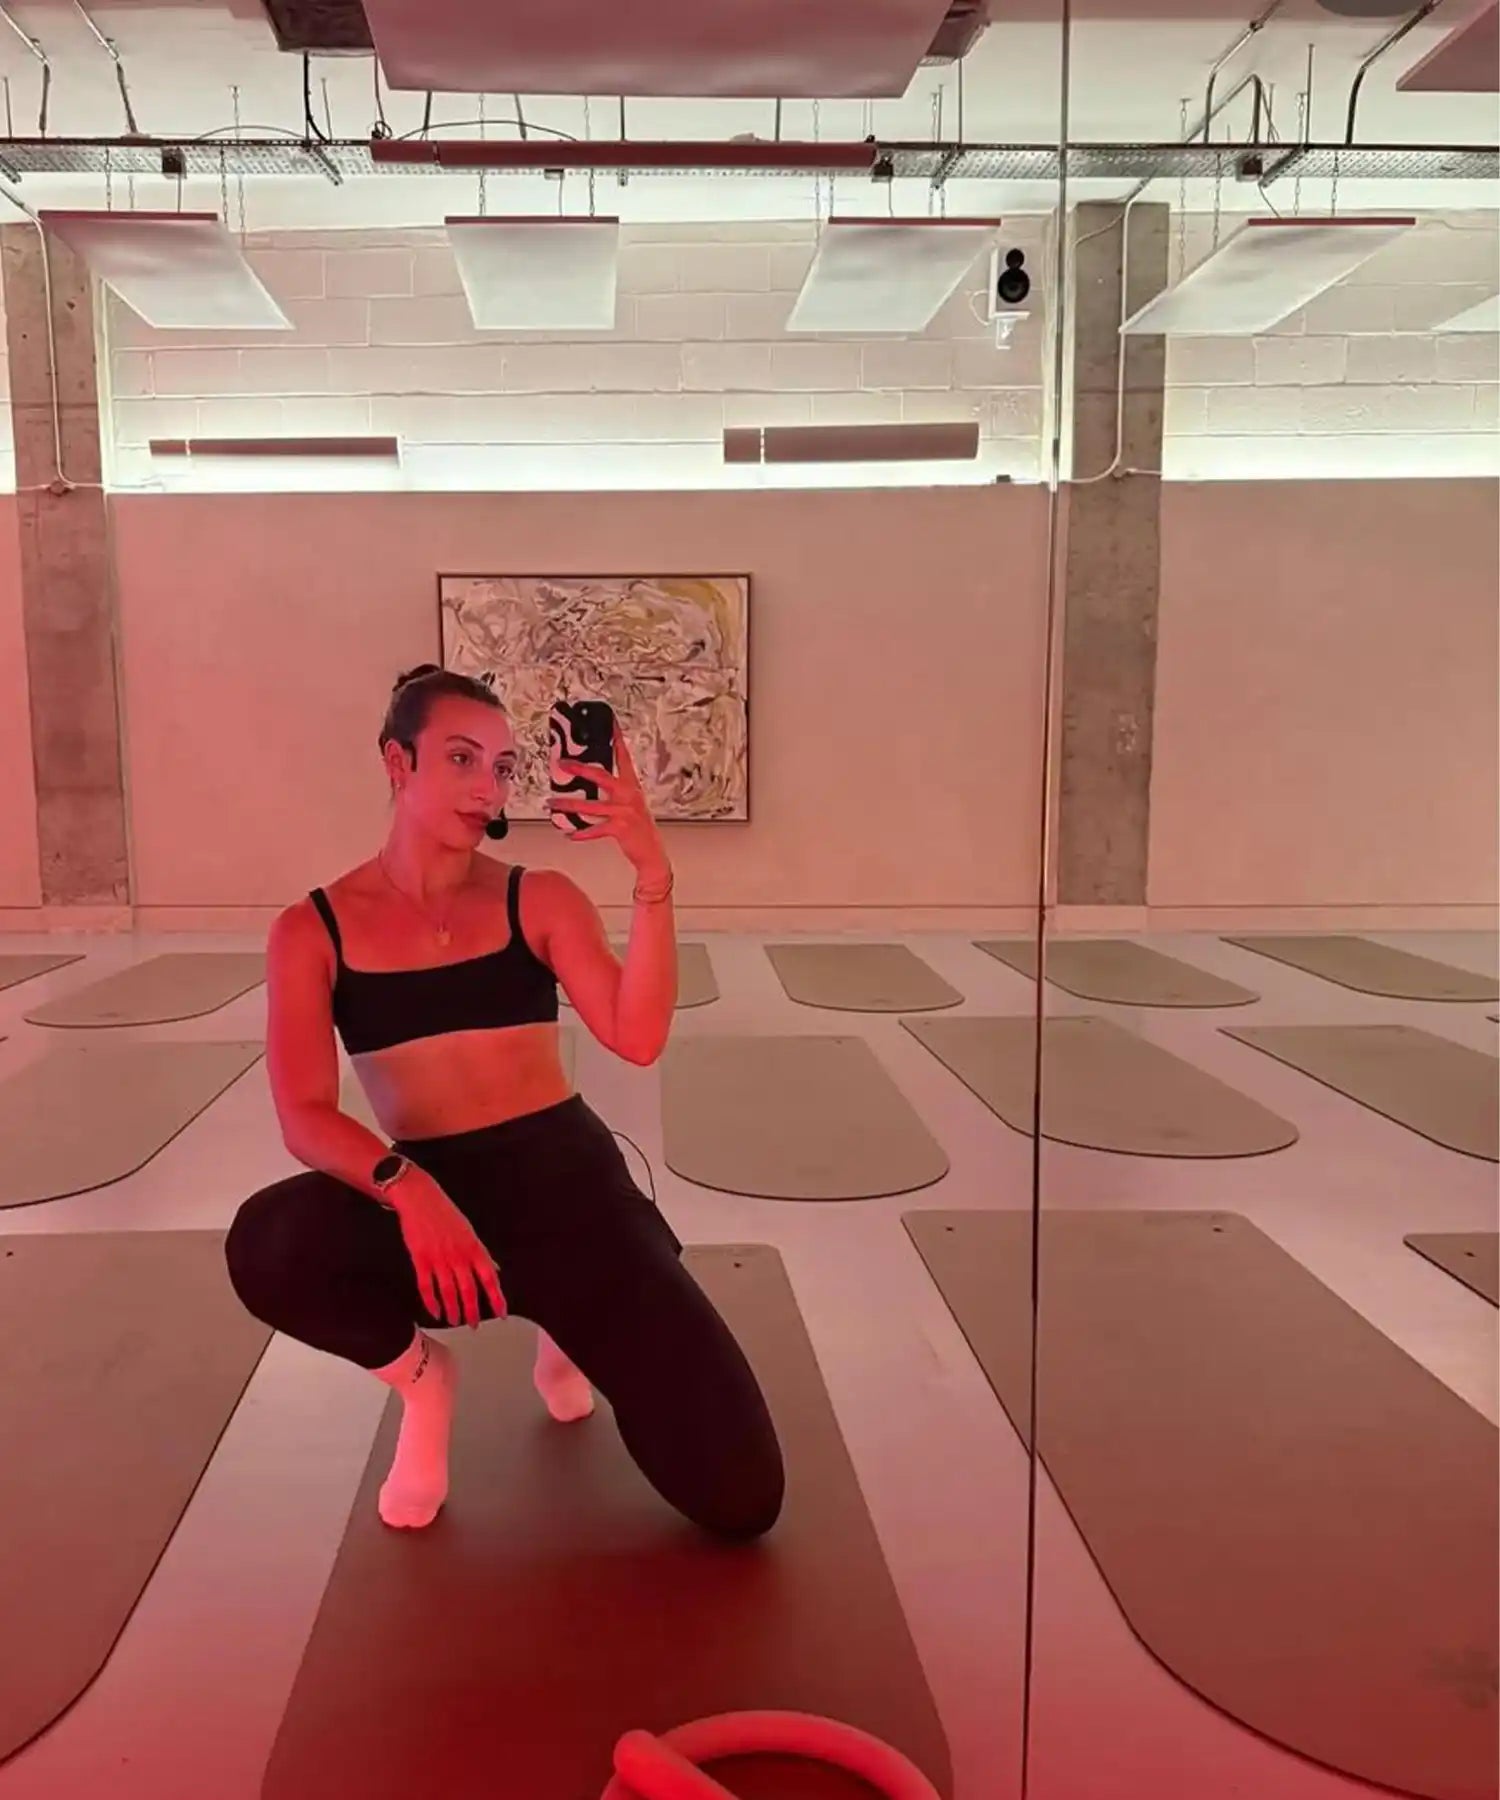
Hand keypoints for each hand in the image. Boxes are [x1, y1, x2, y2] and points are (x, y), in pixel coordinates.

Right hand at [390, 1167, 505, 1328]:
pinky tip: (435, 1312)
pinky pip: (426, 1287)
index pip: (490, 1278)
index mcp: (474, 1248)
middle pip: (469, 1290)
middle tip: (474, 1325)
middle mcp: (458, 1256)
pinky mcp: (420, 1259)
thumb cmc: (445, 1214)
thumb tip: (496, 1270)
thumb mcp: (470, 1232)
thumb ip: (482, 1254)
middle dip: (472, 1311)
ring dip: (453, 1310)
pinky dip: (431, 1302)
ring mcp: (439, 1259)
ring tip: (455, 1321)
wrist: (420, 1198)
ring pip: (448, 1292)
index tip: (502, 1313)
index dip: (497, 1298)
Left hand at [548, 719, 666, 873]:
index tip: (609, 722)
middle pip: (601, 776)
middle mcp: (629, 795)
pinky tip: (570, 834)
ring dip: (568, 805)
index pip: (623, 757)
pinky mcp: (620, 828)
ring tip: (552, 804)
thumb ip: (616, 790)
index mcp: (632, 785)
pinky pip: (595, 829)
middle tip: (562, 763)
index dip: (616, 739)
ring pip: (590, 806)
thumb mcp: (631, 803)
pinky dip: (581, 833)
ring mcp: (625, 811)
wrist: (651, 852)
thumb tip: (595, 778)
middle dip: (580, 769)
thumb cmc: (639, 827)